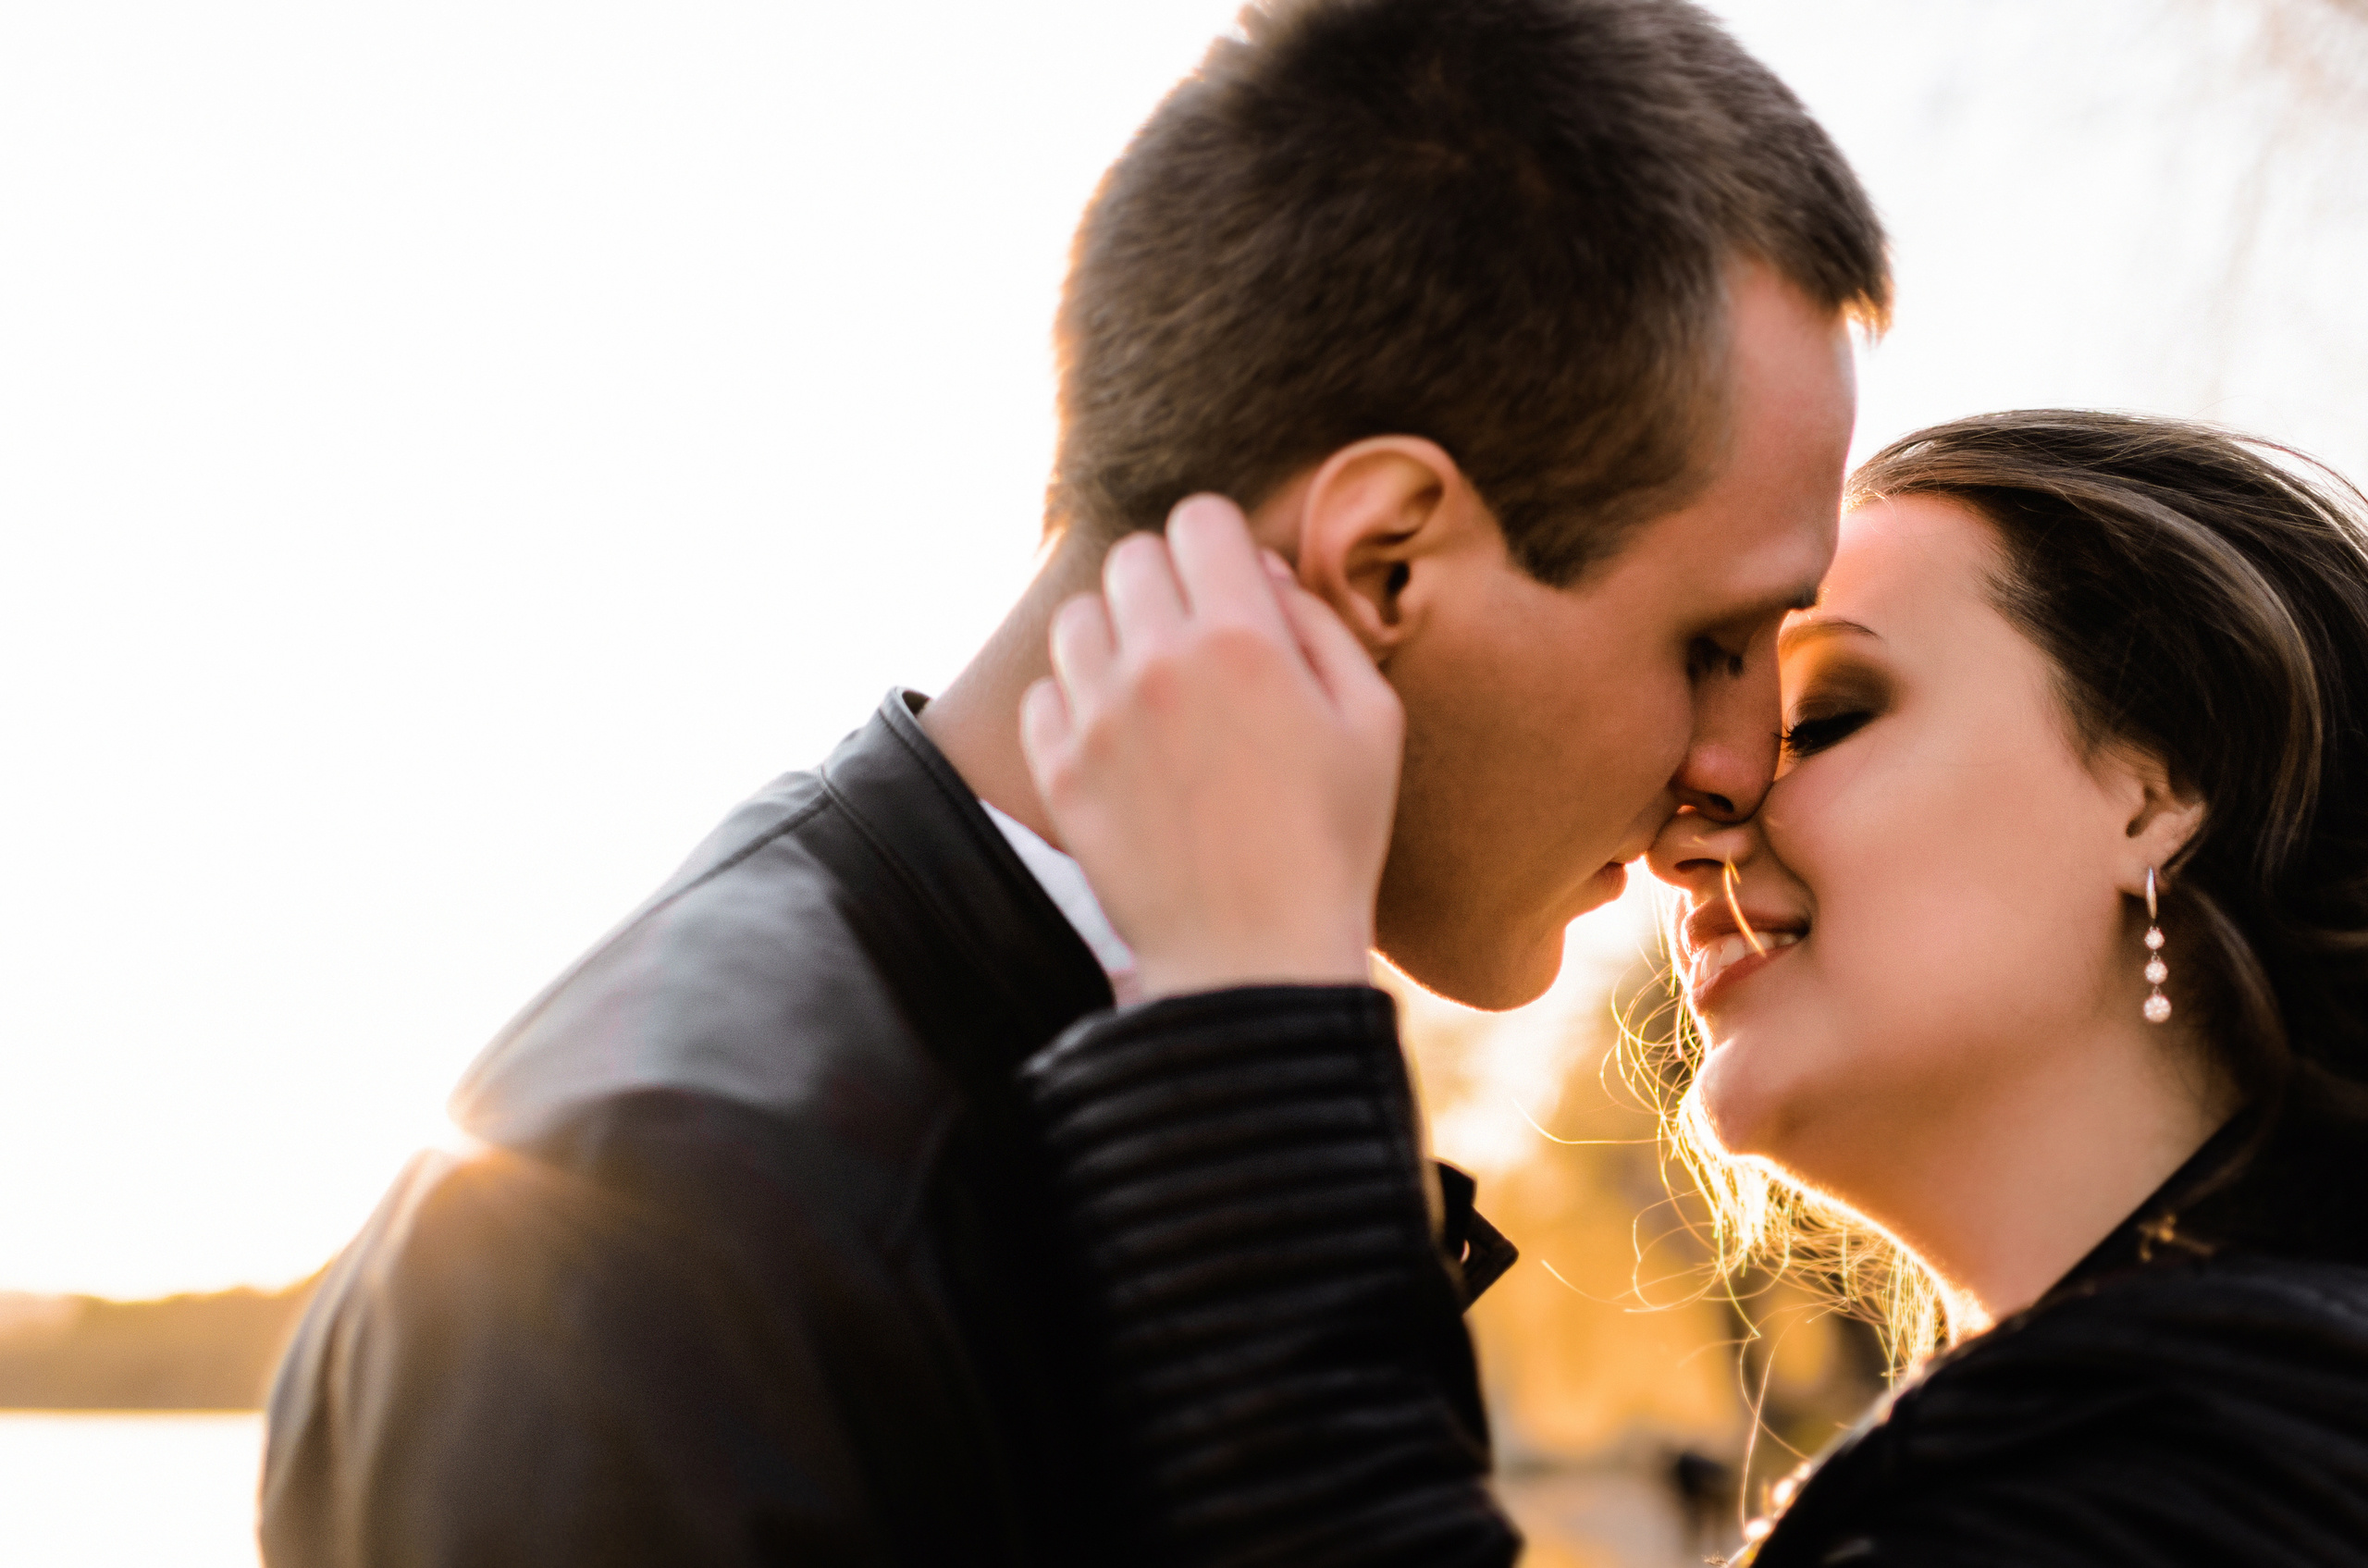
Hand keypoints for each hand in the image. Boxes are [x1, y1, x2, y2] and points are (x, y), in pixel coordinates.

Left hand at [1021, 495, 1404, 999]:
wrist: (1255, 957)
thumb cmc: (1332, 840)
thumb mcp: (1373, 722)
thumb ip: (1320, 625)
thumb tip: (1262, 573)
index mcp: (1242, 639)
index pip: (1199, 519)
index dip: (1222, 547)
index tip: (1235, 590)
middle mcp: (1157, 663)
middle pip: (1133, 557)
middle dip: (1169, 584)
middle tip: (1199, 643)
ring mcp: (1098, 717)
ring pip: (1078, 618)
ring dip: (1115, 638)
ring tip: (1154, 692)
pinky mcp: (1059, 771)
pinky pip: (1044, 694)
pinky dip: (1076, 706)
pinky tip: (1121, 743)